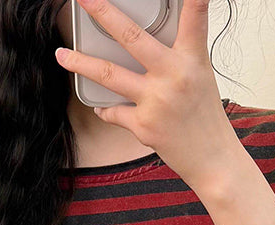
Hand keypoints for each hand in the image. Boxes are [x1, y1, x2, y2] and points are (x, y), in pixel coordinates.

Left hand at [55, 0, 240, 186]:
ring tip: (62, 56)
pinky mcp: (144, 126)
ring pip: (109, 74)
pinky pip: (114, 111)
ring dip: (80, 64)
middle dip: (103, 13)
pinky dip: (106, 109)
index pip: (193, 17)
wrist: (212, 159)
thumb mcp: (201, 75)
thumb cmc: (205, 117)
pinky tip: (102, 107)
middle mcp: (173, 75)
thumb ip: (180, 52)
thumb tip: (150, 40)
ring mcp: (156, 101)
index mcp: (191, 59)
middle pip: (131, 37)